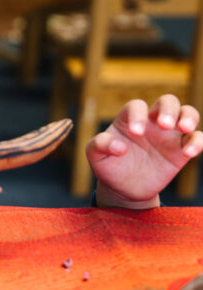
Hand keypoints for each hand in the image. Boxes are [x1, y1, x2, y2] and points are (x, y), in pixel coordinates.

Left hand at [87, 95, 202, 208]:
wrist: (124, 188)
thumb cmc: (109, 166)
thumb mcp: (95, 156)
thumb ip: (100, 145)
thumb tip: (119, 146)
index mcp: (129, 119)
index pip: (137, 106)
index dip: (138, 115)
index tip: (136, 133)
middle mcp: (152, 122)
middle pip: (167, 101)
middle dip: (168, 109)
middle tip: (164, 125)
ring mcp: (169, 135)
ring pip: (187, 113)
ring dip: (189, 117)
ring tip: (183, 129)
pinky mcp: (181, 151)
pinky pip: (197, 138)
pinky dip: (198, 141)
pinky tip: (188, 152)